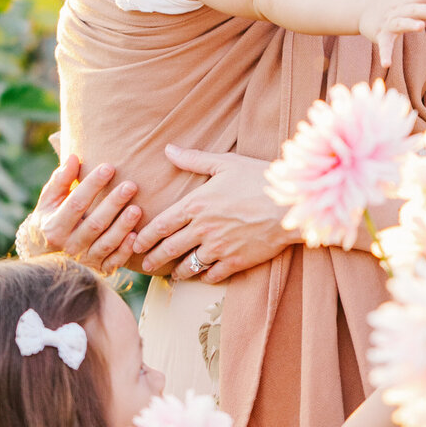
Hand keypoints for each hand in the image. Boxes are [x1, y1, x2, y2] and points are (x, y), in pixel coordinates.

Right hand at [22, 154, 143, 271]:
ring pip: (106, 243)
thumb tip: (73, 157)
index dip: (92, 185)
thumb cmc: (50, 220)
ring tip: (137, 209)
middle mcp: (69, 246)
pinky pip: (114, 262)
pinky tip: (136, 236)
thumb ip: (60, 181)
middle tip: (131, 185)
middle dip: (113, 204)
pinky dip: (125, 250)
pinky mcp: (98, 270)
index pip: (75, 203)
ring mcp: (84, 260)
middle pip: (94, 224)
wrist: (45, 257)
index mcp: (55, 227)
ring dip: (123, 227)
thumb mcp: (48, 201)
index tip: (109, 167)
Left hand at [133, 148, 293, 283]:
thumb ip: (194, 159)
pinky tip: (202, 275)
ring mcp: (219, 247)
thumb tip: (169, 149)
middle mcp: (203, 229)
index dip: (145, 237)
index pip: (161, 225)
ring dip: (177, 271)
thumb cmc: (259, 178)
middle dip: (153, 259)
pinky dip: (204, 277)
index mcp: (196, 205)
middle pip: (169, 248)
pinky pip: (213, 275)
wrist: (290, 203)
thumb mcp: (225, 163)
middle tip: (145, 266)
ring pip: (189, 266)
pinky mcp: (237, 261)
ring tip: (172, 274)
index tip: (135, 244)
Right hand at [359, 0, 425, 67]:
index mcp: (406, 1)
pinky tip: (386, 64)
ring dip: (410, 24)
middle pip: (414, 9)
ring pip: (400, 23)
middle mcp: (398, 10)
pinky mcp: (379, 35)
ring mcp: (388, 23)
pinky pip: (383, 46)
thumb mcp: (407, 5)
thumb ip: (425, 10)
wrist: (360, 9)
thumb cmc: (390, 8)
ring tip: (421, 27)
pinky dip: (385, 54)